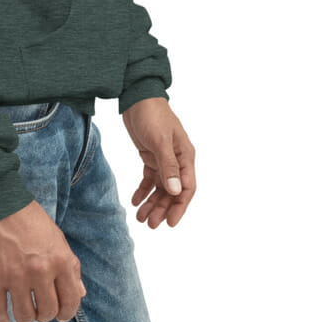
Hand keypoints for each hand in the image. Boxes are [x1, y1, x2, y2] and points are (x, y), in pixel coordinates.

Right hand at [0, 199, 86, 321]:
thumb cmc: (29, 218)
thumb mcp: (57, 237)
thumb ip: (70, 266)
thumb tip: (81, 292)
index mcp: (60, 260)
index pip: (71, 301)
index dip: (67, 313)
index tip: (61, 314)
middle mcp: (40, 270)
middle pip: (48, 312)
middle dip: (44, 314)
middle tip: (38, 308)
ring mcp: (16, 276)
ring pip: (24, 316)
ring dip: (25, 318)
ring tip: (22, 310)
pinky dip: (1, 318)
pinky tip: (3, 315)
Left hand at [121, 97, 195, 227]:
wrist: (137, 97)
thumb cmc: (153, 115)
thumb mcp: (160, 140)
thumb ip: (168, 165)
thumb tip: (176, 191)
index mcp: (185, 156)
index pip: (187, 188)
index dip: (180, 207)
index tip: (170, 223)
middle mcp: (177, 160)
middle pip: (172, 192)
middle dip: (162, 209)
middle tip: (149, 224)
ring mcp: (164, 159)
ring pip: (160, 188)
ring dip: (152, 203)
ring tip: (140, 217)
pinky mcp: (150, 156)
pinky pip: (149, 178)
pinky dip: (143, 190)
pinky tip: (135, 200)